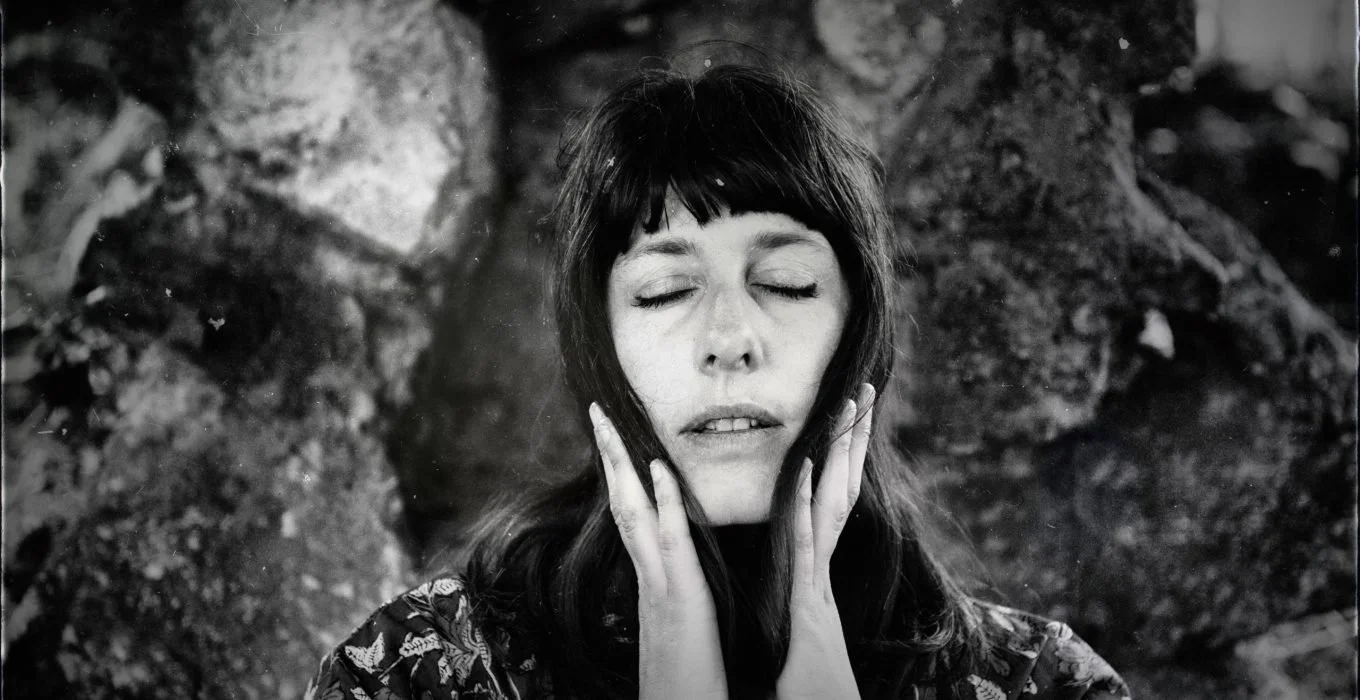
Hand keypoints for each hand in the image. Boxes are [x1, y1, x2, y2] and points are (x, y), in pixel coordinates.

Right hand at [590, 403, 728, 699]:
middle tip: (596, 410)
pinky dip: (664, 503)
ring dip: (622, 465)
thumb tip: (667, 579)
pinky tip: (658, 469)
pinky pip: (670, 543)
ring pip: (634, 514)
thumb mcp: (675, 631)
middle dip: (609, 455)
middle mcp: (648, 578)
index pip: (630, 516)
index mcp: (651, 582)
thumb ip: (670, 600)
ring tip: (608, 422)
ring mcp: (660, 586)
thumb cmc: (686, 684)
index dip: (621, 475)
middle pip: (621, 503)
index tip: (613, 438)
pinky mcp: (681, 599)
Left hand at [775, 384, 874, 699]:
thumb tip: (795, 583)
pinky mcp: (807, 604)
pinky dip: (805, 505)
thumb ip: (799, 600)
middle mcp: (822, 574)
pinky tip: (806, 468)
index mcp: (816, 577)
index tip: (845, 420)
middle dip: (851, 443)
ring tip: (844, 410)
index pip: (830, 505)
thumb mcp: (797, 631)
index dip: (839, 461)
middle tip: (861, 394)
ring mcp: (818, 586)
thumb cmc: (804, 689)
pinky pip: (805, 545)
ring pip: (829, 508)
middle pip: (839, 494)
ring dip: (837, 458)